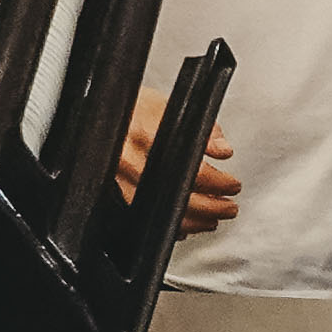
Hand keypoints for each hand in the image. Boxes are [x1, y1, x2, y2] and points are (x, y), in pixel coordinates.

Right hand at [122, 96, 238, 235]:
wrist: (99, 115)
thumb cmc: (130, 108)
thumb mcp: (167, 106)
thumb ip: (201, 128)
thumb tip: (223, 149)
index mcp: (148, 137)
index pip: (194, 171)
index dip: (219, 182)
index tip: (233, 184)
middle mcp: (133, 163)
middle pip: (181, 199)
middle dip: (212, 208)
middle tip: (228, 206)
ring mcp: (122, 181)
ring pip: (163, 215)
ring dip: (194, 221)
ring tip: (212, 219)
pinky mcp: (115, 193)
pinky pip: (146, 219)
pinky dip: (169, 225)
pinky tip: (184, 224)